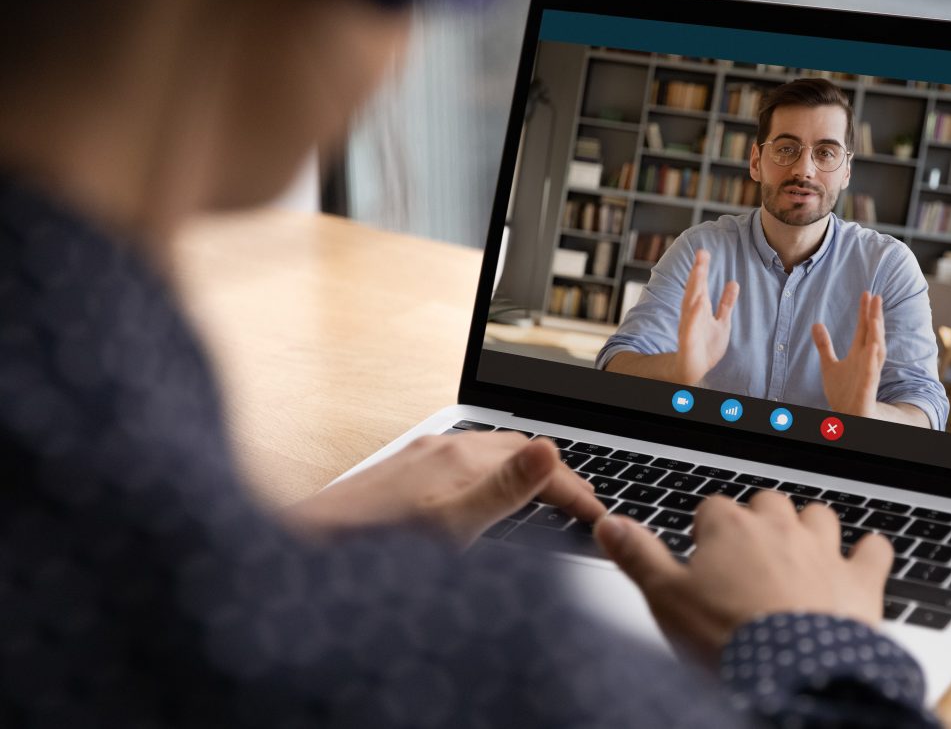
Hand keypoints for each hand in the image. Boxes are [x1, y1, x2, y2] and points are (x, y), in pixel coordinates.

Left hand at [284, 432, 604, 544]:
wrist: (304, 550)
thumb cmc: (375, 548)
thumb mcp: (452, 526)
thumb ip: (505, 489)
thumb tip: (548, 448)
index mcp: (462, 456)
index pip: (540, 461)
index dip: (575, 490)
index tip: (598, 515)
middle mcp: (442, 447)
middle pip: (517, 448)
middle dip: (554, 473)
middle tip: (580, 504)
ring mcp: (420, 456)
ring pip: (488, 453)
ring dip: (523, 471)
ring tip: (544, 499)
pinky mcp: (402, 472)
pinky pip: (463, 463)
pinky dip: (492, 477)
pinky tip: (482, 499)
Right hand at [594, 491, 892, 664]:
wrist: (792, 677)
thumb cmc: (727, 639)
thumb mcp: (665, 599)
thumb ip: (637, 556)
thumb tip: (608, 523)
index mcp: (729, 526)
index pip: (712, 508)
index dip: (706, 533)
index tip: (703, 557)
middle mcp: (779, 526)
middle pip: (767, 502)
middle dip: (760, 522)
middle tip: (748, 558)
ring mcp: (824, 549)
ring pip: (819, 515)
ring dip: (811, 529)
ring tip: (799, 554)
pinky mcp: (861, 579)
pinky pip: (874, 548)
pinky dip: (869, 553)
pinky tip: (862, 562)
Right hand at [674, 249, 739, 384]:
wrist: (694, 370)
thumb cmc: (706, 346)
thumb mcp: (722, 322)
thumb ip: (726, 303)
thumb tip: (733, 283)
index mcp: (699, 309)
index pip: (700, 285)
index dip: (701, 269)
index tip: (703, 252)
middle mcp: (692, 315)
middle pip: (695, 289)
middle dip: (698, 272)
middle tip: (701, 253)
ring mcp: (689, 327)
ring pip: (691, 304)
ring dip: (694, 287)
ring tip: (699, 270)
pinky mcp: (689, 342)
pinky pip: (691, 327)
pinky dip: (694, 315)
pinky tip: (698, 302)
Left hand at [811, 291, 885, 417]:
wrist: (848, 417)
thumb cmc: (844, 393)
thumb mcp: (830, 365)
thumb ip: (824, 345)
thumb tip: (816, 324)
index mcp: (859, 355)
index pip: (864, 329)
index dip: (865, 312)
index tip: (867, 293)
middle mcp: (867, 362)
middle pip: (873, 335)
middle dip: (875, 317)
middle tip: (875, 297)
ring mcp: (868, 375)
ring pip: (876, 353)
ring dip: (876, 335)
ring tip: (875, 317)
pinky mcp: (867, 390)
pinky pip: (871, 375)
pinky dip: (873, 361)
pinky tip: (874, 347)